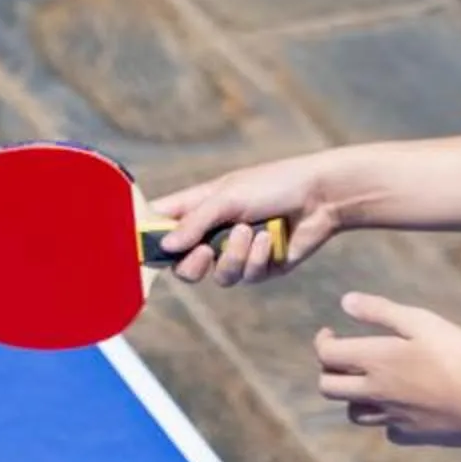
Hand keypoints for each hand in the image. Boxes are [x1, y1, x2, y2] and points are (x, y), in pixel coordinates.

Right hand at [152, 149, 357, 286]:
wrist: (320, 196)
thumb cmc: (272, 185)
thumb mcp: (228, 197)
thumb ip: (196, 222)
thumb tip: (166, 247)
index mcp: (197, 208)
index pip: (160, 225)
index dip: (147, 240)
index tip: (140, 251)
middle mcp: (212, 233)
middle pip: (182, 266)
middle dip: (191, 264)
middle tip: (203, 252)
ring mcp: (236, 253)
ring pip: (217, 276)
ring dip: (234, 255)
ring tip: (251, 231)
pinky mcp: (260, 268)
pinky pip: (247, 276)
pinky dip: (257, 258)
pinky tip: (270, 239)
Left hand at [316, 293, 460, 448]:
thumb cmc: (456, 357)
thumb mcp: (421, 322)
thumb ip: (380, 311)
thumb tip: (345, 301)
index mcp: (373, 360)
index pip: (326, 355)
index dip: (323, 342)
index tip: (332, 332)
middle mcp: (374, 392)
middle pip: (328, 389)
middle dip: (329, 371)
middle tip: (346, 359)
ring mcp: (390, 417)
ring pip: (353, 413)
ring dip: (353, 397)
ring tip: (370, 382)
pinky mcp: (409, 434)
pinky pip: (386, 428)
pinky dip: (386, 418)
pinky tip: (402, 406)